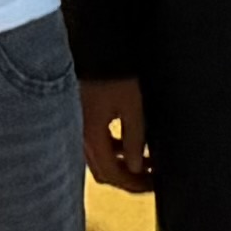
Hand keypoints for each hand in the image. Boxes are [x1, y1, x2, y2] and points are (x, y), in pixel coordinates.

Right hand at [83, 76, 155, 190]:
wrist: (93, 46)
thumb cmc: (112, 72)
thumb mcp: (131, 107)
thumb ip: (134, 139)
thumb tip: (137, 166)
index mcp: (91, 137)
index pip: (113, 174)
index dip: (135, 184)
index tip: (154, 184)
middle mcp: (79, 136)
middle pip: (103, 172)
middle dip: (128, 179)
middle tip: (150, 178)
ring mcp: (77, 127)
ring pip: (99, 159)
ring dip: (121, 165)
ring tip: (145, 161)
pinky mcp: (79, 117)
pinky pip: (95, 144)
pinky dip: (113, 150)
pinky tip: (129, 143)